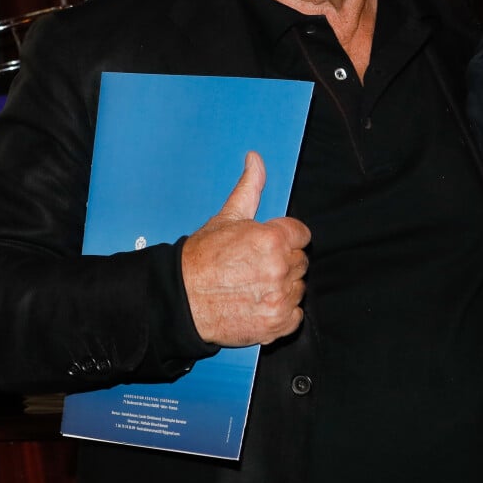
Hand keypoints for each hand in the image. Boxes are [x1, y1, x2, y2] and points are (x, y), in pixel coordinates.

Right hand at [181, 151, 309, 347]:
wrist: (182, 299)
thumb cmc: (202, 259)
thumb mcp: (226, 218)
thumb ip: (249, 187)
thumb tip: (256, 159)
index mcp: (271, 238)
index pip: (301, 234)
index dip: (285, 237)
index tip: (269, 245)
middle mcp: (279, 268)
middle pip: (300, 261)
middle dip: (283, 261)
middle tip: (255, 266)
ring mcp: (279, 298)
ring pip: (298, 288)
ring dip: (283, 287)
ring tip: (254, 285)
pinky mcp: (276, 323)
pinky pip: (295, 315)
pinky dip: (282, 312)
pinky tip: (260, 304)